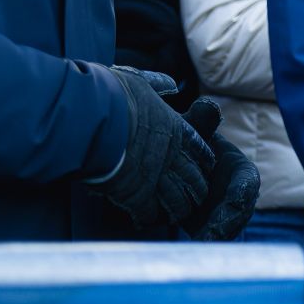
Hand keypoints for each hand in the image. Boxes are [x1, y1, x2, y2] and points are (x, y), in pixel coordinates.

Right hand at [92, 66, 213, 227]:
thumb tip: (172, 83)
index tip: (207, 167)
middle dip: (196, 188)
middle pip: (194, 177)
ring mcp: (156, 177)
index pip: (199, 148)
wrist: (96, 117)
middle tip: (198, 196)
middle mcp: (171, 154)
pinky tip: (149, 222)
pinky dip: (150, 219)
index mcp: (174, 128)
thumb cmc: (115, 95)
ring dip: (179, 208)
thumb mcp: (140, 81)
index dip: (204, 159)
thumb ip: (157, 84)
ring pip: (178, 200)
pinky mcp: (136, 195)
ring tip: (178, 215)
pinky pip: (149, 214)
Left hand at [181, 99, 261, 240]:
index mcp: (242, 174)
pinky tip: (192, 247)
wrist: (184, 169)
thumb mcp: (197, 133)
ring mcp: (226, 217)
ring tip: (202, 243)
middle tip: (213, 232)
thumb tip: (207, 104)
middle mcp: (238, 198)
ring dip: (216, 237)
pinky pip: (211, 240)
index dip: (243, 193)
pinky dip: (204, 243)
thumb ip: (202, 121)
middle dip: (228, 223)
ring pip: (227, 230)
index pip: (248, 184)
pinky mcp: (210, 230)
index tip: (236, 200)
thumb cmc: (195, 146)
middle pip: (239, 214)